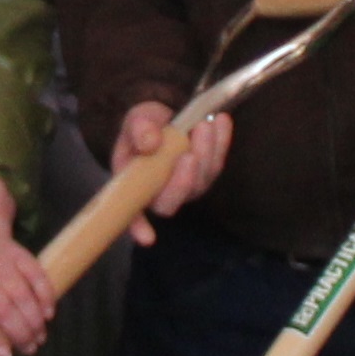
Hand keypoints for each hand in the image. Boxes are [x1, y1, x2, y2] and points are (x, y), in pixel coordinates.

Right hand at [112, 100, 231, 243]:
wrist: (166, 116)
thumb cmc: (145, 125)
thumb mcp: (136, 119)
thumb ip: (139, 129)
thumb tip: (150, 143)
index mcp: (133, 185)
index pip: (133, 214)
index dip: (139, 228)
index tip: (148, 239)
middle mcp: (160, 193)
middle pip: (171, 202)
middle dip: (184, 180)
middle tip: (189, 152)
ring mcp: (187, 187)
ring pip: (200, 182)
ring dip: (205, 154)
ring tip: (204, 124)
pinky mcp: (206, 174)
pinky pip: (216, 164)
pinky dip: (221, 143)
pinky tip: (222, 121)